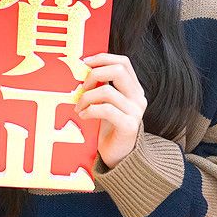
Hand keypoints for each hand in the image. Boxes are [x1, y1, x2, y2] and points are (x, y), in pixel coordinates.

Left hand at [74, 53, 147, 168]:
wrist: (120, 158)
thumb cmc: (109, 129)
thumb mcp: (107, 104)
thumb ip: (102, 87)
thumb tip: (82, 70)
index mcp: (134, 89)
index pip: (123, 62)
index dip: (103, 58)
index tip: (85, 63)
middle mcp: (138, 98)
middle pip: (118, 70)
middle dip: (94, 74)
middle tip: (82, 87)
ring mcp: (135, 112)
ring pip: (108, 91)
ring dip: (87, 97)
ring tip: (79, 107)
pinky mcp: (129, 126)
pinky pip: (106, 110)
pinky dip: (90, 110)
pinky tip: (83, 116)